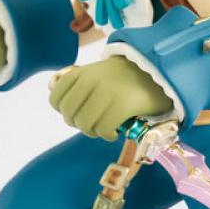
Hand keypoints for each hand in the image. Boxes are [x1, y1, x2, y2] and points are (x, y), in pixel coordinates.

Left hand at [50, 57, 173, 140]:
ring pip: (84, 124)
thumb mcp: (95, 73)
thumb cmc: (122, 78)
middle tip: (91, 124)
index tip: (76, 113)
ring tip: (103, 129)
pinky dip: (106, 135)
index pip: (56, 99)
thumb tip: (54, 94)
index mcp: (81, 73)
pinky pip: (103, 129)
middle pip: (69, 115)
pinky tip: (113, 133)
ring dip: (92, 132)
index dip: (63, 111)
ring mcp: (106, 92)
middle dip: (78, 124)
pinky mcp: (122, 105)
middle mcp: (91, 80)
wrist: (154, 75)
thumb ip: (76, 82)